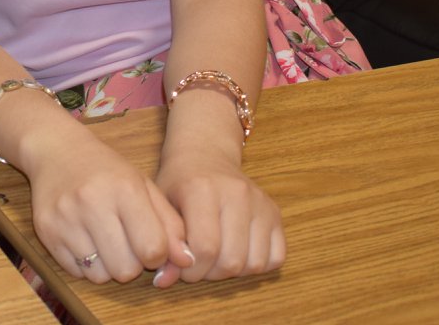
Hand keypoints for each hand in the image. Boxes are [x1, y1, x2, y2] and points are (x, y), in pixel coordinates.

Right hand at [25, 130, 190, 286]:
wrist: (56, 151)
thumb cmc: (107, 172)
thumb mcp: (145, 187)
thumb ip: (170, 225)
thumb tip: (187, 262)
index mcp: (125, 189)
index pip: (153, 249)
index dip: (158, 254)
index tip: (151, 243)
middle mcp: (92, 202)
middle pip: (126, 269)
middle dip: (132, 263)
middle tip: (126, 243)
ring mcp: (65, 218)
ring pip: (100, 276)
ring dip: (108, 266)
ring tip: (105, 241)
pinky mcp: (46, 231)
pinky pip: (76, 273)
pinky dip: (86, 265)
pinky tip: (86, 240)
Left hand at [155, 151, 284, 283]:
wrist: (204, 155)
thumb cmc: (178, 184)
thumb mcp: (162, 207)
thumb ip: (164, 244)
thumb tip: (163, 282)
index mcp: (202, 189)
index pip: (205, 248)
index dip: (192, 269)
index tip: (182, 266)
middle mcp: (236, 193)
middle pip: (231, 261)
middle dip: (211, 274)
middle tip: (198, 263)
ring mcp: (260, 202)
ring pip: (254, 264)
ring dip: (233, 272)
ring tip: (216, 257)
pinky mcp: (275, 212)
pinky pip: (276, 257)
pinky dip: (257, 265)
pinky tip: (237, 252)